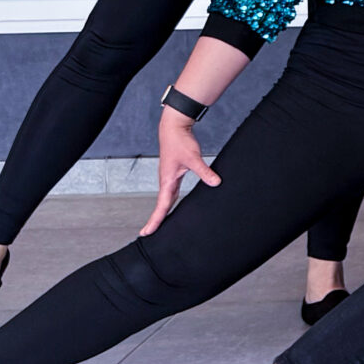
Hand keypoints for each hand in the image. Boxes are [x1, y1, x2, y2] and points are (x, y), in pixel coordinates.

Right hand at [142, 107, 220, 235]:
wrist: (174, 128)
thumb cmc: (180, 142)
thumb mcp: (194, 158)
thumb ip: (205, 171)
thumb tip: (216, 183)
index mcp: (167, 181)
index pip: (161, 206)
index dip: (155, 220)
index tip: (146, 233)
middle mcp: (166, 182)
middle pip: (160, 206)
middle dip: (155, 220)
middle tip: (147, 234)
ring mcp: (169, 178)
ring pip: (165, 200)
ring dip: (162, 212)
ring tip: (158, 225)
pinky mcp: (174, 174)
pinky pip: (171, 193)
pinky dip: (170, 202)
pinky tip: (173, 206)